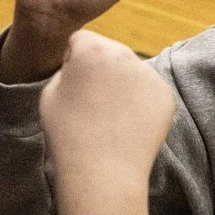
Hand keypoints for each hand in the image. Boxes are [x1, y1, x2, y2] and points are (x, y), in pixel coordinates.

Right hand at [40, 30, 174, 185]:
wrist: (103, 173)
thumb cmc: (68, 134)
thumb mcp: (49, 93)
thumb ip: (65, 68)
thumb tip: (83, 64)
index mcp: (92, 48)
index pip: (81, 40)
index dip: (72, 63)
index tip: (72, 90)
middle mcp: (125, 54)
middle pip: (109, 52)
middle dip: (100, 70)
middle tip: (93, 105)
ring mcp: (150, 74)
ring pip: (130, 71)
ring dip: (121, 85)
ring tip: (110, 118)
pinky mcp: (166, 95)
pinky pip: (148, 90)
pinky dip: (139, 103)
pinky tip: (127, 125)